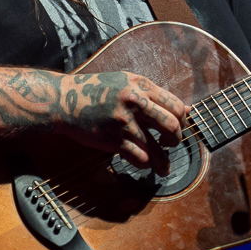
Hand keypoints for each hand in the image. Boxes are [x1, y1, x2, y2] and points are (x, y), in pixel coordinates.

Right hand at [55, 70, 190, 166]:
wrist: (64, 100)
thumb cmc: (97, 90)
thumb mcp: (127, 83)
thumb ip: (154, 95)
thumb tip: (186, 109)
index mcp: (141, 85)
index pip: (176, 106)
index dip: (182, 120)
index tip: (178, 127)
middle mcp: (135, 102)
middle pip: (171, 126)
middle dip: (176, 140)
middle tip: (171, 144)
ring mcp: (124, 122)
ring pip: (156, 148)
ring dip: (163, 161)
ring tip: (163, 167)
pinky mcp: (112, 139)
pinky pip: (139, 158)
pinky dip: (145, 164)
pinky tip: (144, 163)